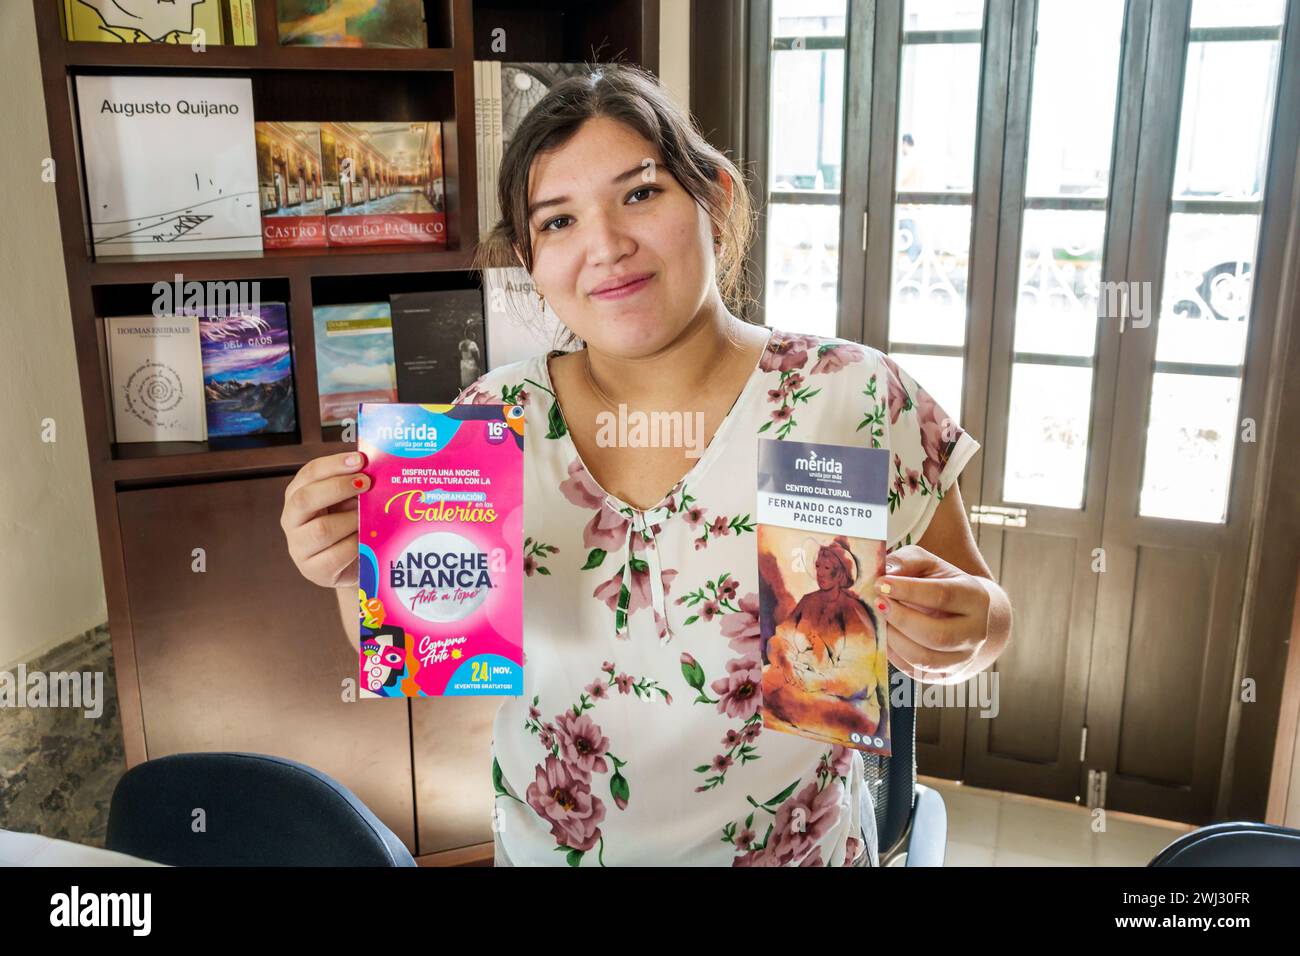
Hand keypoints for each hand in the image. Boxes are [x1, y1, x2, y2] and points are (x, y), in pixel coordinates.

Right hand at [280, 451, 368, 588]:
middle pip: (305, 499)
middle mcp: (291, 520)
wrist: (351, 564)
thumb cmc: (348, 526)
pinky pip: (336, 555)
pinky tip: (367, 538)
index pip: (309, 474)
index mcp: (297, 495)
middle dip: (338, 487)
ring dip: (351, 519)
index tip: (360, 460)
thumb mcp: (347, 501)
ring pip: (322, 529)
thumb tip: (375, 465)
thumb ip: (353, 485)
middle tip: (367, 483)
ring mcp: (299, 547)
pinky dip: (355, 544)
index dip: (334, 464)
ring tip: (368, 516)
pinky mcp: (313, 570)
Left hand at [872, 544, 994, 683]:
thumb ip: (907, 561)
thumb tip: (886, 573)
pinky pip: (915, 672)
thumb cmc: (941, 584)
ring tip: (880, 620)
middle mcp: (976, 632)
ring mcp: (964, 658)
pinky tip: (887, 636)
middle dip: (901, 619)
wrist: (966, 617)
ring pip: (925, 659)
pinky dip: (894, 655)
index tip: (881, 584)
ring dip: (894, 640)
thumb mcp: (928, 564)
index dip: (908, 590)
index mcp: (975, 598)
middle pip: (937, 634)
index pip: (942, 595)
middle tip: (878, 604)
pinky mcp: (947, 676)